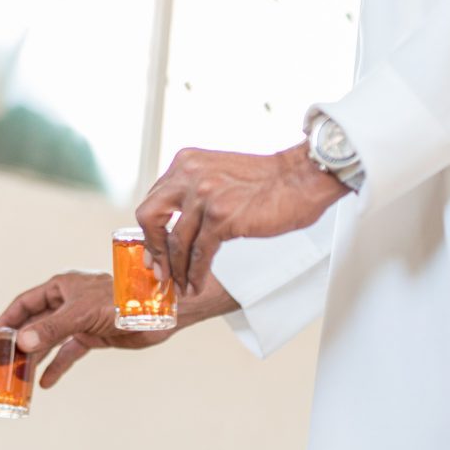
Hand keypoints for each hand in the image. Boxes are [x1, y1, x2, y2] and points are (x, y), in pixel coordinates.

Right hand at [0, 270, 232, 388]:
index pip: (25, 303)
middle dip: (20, 344)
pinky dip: (58, 366)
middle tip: (2, 364)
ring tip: (19, 379)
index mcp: (61, 286)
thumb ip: (51, 328)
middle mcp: (68, 301)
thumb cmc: (122, 302)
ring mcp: (80, 319)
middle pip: (36, 323)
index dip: (7, 319)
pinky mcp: (94, 335)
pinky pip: (69, 352)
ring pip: (51, 340)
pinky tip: (47, 383)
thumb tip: (21, 343)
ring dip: (36, 358)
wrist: (160, 312)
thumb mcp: (82, 314)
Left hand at [137, 143, 348, 297]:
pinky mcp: (221, 218)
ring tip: (182, 286)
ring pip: (176, 242)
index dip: (151, 229)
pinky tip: (196, 284)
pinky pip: (199, 254)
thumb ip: (194, 189)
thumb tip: (176, 220)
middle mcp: (189, 175)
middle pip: (150, 217)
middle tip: (159, 270)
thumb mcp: (217, 172)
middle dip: (153, 249)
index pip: (153, 199)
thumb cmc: (266, 179)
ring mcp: (204, 196)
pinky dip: (195, 274)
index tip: (154, 249)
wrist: (300, 178)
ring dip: (177, 270)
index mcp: (185, 163)